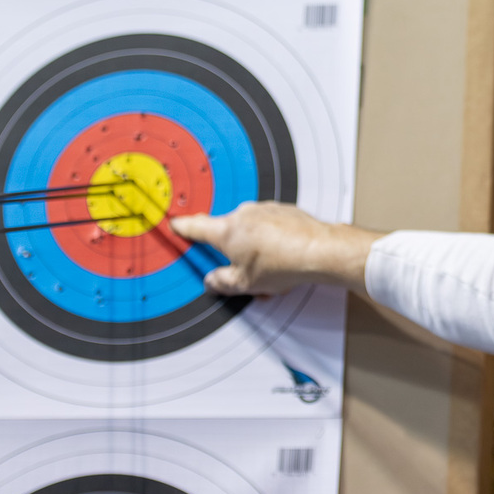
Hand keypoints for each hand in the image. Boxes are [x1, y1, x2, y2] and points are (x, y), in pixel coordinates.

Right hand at [169, 202, 382, 296]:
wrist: (320, 250)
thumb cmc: (282, 264)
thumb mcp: (244, 284)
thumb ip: (221, 282)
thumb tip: (212, 281)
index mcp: (226, 231)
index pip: (195, 226)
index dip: (181, 227)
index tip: (174, 224)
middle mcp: (243, 214)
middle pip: (227, 233)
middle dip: (232, 253)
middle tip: (242, 273)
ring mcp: (264, 209)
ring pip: (251, 232)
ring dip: (255, 250)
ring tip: (270, 273)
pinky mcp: (283, 210)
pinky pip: (269, 226)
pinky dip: (272, 241)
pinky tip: (283, 259)